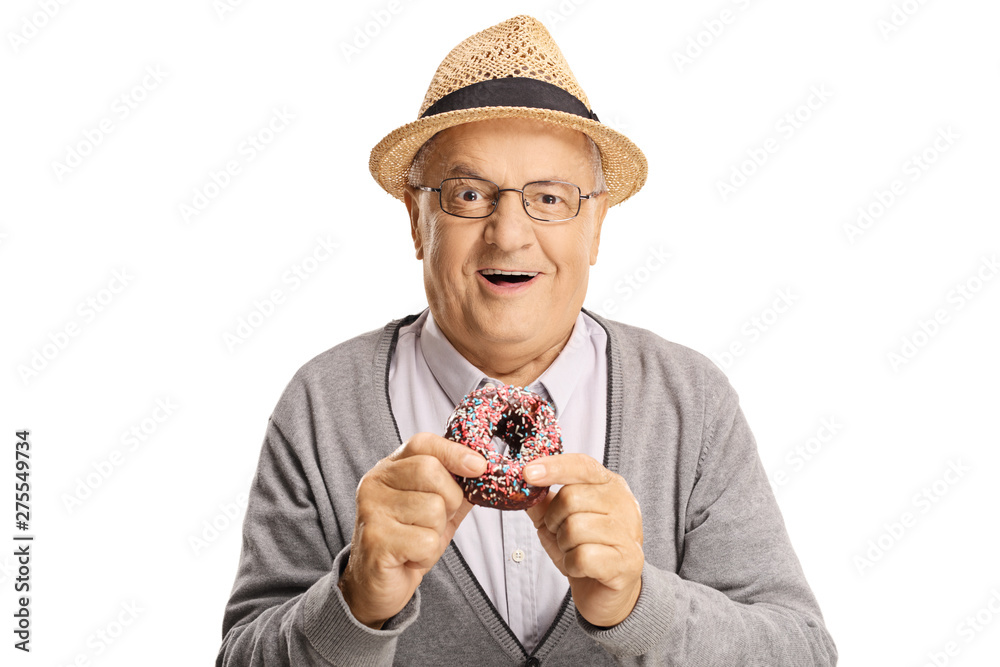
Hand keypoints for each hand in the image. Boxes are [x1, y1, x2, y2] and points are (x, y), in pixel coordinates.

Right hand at [339, 432, 486, 627]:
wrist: (375, 586)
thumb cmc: (408, 542)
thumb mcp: (436, 509)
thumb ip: (457, 487)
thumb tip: (487, 470)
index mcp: (389, 469)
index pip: (422, 443)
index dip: (453, 451)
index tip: (479, 466)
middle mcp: (375, 483)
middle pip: (432, 472)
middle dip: (450, 500)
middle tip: (436, 521)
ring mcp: (371, 510)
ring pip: (433, 509)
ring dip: (436, 533)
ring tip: (417, 542)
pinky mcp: (375, 540)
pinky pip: (425, 540)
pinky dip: (427, 554)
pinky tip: (410, 558)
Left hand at [524, 454, 643, 626]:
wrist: (607, 591)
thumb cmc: (585, 550)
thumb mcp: (557, 521)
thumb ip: (541, 501)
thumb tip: (522, 487)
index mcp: (608, 485)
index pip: (581, 465)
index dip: (554, 467)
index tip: (527, 473)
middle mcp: (623, 503)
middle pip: (571, 497)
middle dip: (554, 520)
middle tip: (561, 534)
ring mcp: (628, 532)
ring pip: (574, 528)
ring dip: (564, 545)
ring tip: (574, 552)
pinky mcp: (628, 561)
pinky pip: (583, 556)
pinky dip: (572, 565)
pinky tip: (581, 568)